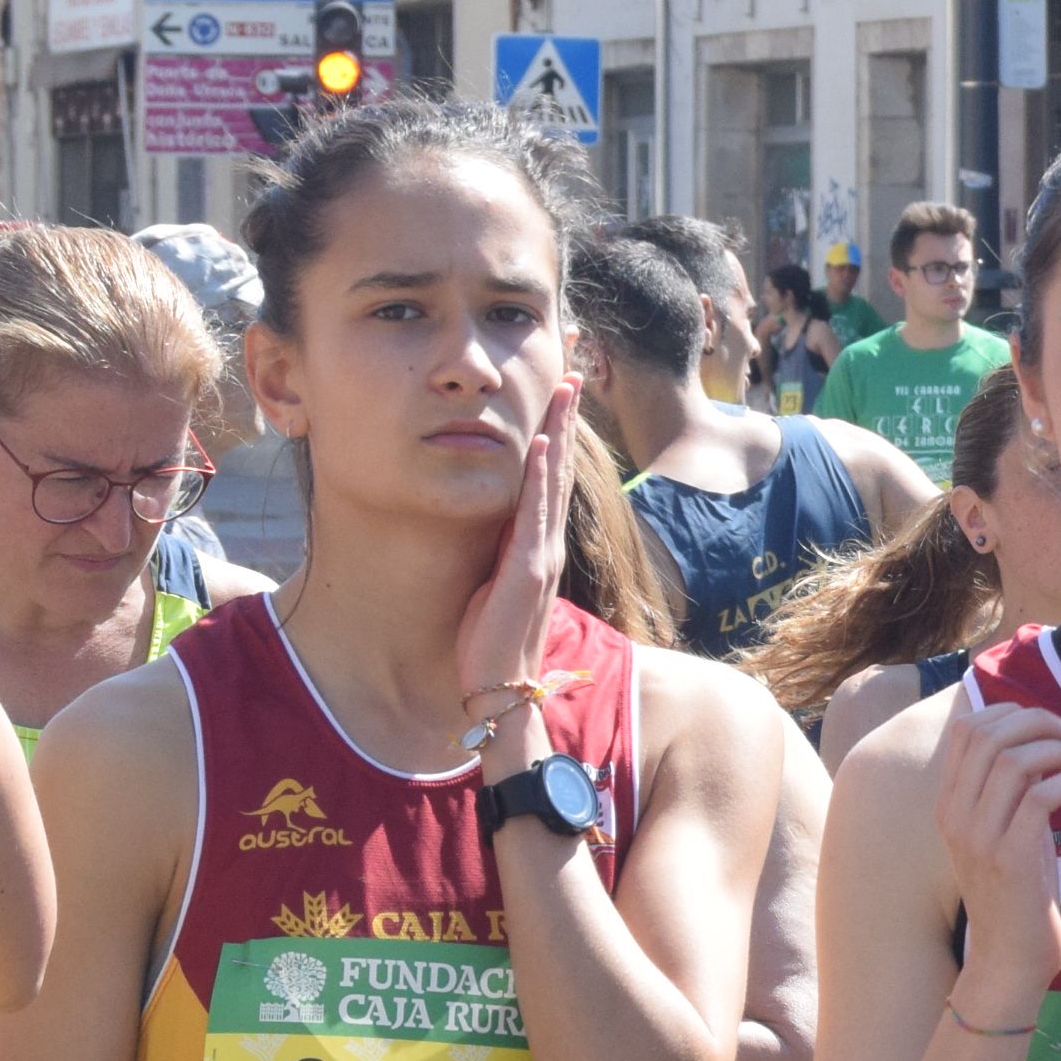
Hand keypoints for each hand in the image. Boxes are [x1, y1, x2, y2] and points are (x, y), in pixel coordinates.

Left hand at [451, 380, 578, 729]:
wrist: (500, 687)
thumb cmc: (492, 641)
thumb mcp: (494, 583)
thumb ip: (499, 551)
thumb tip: (492, 524)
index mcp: (539, 545)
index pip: (552, 479)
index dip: (557, 435)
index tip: (557, 396)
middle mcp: (548, 543)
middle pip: (562, 468)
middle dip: (565, 419)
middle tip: (569, 374)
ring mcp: (542, 555)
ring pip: (555, 482)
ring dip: (559, 434)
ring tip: (562, 392)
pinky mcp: (528, 570)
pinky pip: (534, 515)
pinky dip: (540, 478)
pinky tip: (541, 446)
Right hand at [929, 701, 1060, 1018]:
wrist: (1009, 959)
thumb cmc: (1016, 893)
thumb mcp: (1005, 830)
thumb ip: (1011, 788)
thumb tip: (1038, 741)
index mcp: (949, 806)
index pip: (966, 730)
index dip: (1010, 712)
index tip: (1048, 724)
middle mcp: (955, 818)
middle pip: (988, 736)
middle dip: (1039, 723)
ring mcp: (979, 840)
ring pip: (1013, 761)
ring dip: (1059, 752)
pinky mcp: (1010, 861)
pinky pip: (1038, 797)